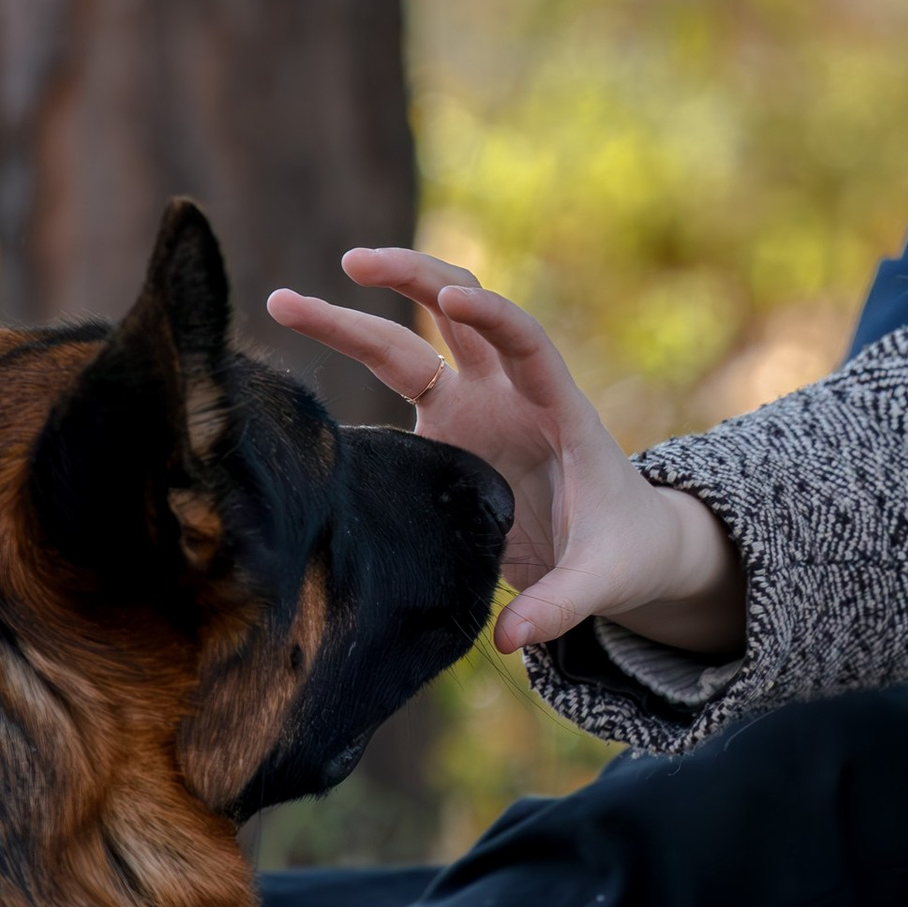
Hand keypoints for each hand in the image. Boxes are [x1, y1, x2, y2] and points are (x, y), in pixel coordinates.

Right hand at [267, 250, 745, 658]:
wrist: (622, 544)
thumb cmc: (620, 552)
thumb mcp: (601, 580)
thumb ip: (561, 605)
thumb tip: (513, 643)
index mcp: (560, 410)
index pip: (528, 343)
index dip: (495, 315)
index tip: (454, 296)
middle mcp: (511, 394)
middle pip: (458, 313)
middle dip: (410, 279)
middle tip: (351, 263)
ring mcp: (474, 406)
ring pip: (412, 338)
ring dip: (357, 315)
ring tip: (285, 299)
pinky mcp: (444, 430)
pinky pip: (396, 382)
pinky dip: (351, 359)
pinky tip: (295, 349)